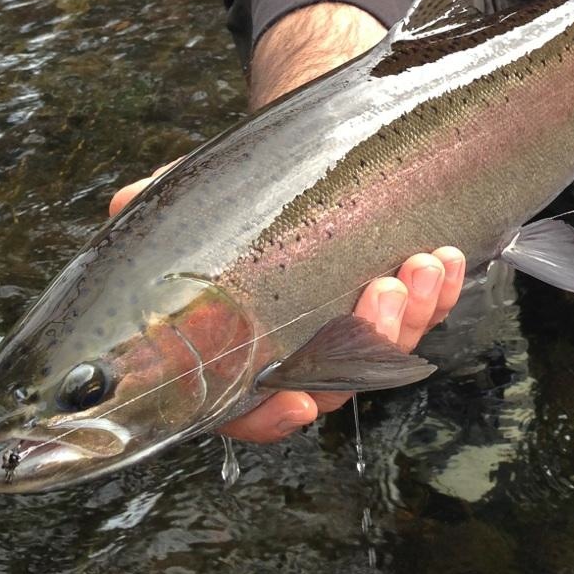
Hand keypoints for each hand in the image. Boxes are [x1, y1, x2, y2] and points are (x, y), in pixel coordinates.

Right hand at [108, 170, 465, 444]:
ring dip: (415, 315)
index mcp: (235, 352)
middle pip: (335, 384)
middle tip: (385, 288)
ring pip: (388, 353)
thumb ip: (156, 206)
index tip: (299, 404)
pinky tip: (447, 258)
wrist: (300, 156)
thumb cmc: (237, 192)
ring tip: (422, 262)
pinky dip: (443, 293)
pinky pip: (429, 316)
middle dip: (369, 344)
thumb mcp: (192, 195)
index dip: (272, 417)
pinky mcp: (400, 302)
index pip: (249, 409)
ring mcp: (352, 330)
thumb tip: (126, 202)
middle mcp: (298, 352)